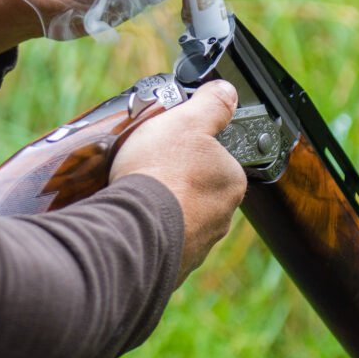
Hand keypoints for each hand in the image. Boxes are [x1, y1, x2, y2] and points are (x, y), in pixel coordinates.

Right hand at [110, 80, 245, 282]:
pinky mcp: (170, 266)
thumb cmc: (160, 172)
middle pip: (198, 191)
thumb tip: (227, 91)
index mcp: (230, 182)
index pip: (216, 160)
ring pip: (179, 220)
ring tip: (132, 195)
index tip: (169, 147)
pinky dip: (147, 232)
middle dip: (175, 182)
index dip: (191, 150)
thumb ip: (211, 105)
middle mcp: (220, 218)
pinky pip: (160, 243)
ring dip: (161, 210)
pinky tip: (128, 220)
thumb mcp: (186, 121)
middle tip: (146, 169)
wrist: (132, 229)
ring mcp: (195, 247)